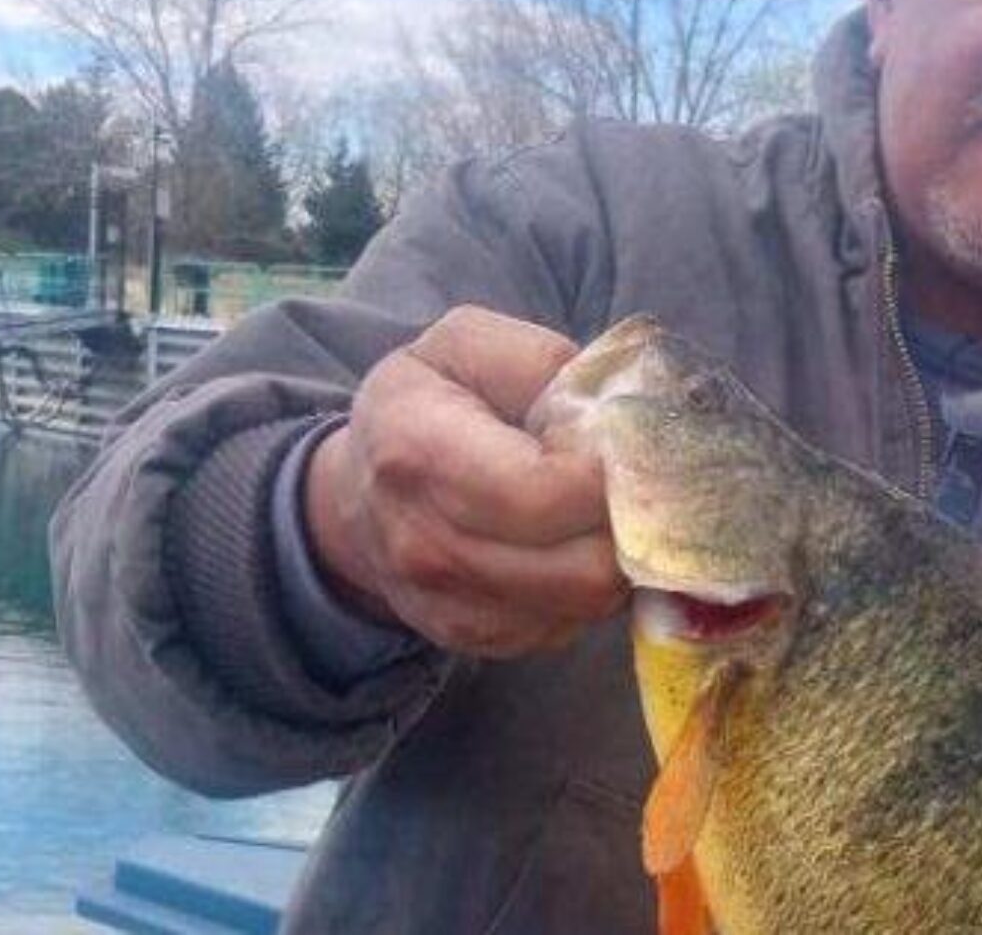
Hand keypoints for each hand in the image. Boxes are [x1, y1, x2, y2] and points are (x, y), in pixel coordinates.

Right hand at [303, 306, 623, 657]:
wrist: (354, 496)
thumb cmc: (424, 404)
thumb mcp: (464, 344)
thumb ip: (535, 361)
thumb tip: (605, 410)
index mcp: (419, 453)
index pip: (544, 493)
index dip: (604, 473)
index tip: (613, 445)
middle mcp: (426, 543)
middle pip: (580, 565)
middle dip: (627, 521)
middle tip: (626, 482)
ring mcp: (448, 603)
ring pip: (587, 604)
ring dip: (616, 557)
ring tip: (601, 509)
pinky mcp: (474, 638)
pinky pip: (568, 627)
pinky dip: (589, 589)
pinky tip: (572, 544)